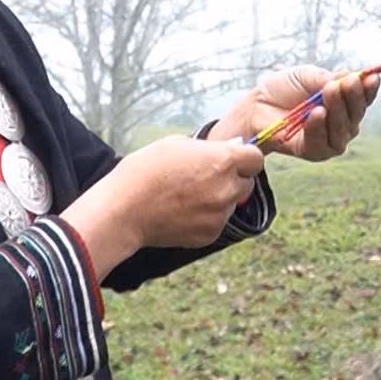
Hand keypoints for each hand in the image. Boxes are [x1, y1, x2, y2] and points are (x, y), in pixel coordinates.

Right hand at [60, 135, 264, 277]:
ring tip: (188, 195)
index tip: (233, 159)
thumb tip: (233, 148)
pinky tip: (183, 211)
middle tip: (207, 177)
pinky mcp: (210, 235)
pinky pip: (218, 222)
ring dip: (219, 199)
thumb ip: (210, 148)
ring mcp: (219, 215)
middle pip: (247, 183)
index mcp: (222, 162)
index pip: (256, 159)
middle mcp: (227, 190)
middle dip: (234, 178)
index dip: (245, 157)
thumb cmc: (146, 170)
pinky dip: (207, 217)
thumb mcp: (177, 144)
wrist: (124, 210)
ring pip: (231, 204)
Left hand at [213, 65, 379, 160]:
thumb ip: (328, 78)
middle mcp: (342, 123)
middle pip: (357, 113)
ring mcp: (330, 139)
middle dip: (354, 97)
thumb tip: (351, 76)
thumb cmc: (284, 89)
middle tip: (348, 82)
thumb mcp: (307, 75)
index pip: (364, 98)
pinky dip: (320, 127)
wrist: (257, 105)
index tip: (372, 77)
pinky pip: (322, 142)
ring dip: (338, 110)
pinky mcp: (314, 152)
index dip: (369, 89)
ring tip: (329, 92)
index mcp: (344, 102)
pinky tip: (316, 113)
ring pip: (344, 129)